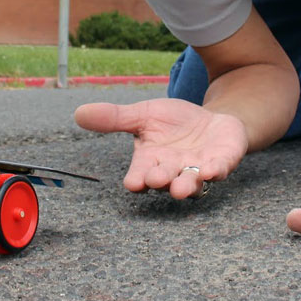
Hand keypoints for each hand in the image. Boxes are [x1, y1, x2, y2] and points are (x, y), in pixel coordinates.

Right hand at [75, 98, 248, 198]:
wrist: (212, 121)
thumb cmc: (174, 123)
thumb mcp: (143, 114)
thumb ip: (115, 118)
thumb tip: (78, 113)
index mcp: (151, 162)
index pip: (140, 176)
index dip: (137, 181)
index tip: (133, 182)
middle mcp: (173, 171)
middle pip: (164, 181)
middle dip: (161, 180)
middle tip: (157, 178)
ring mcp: (198, 170)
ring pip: (191, 183)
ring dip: (187, 186)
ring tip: (182, 187)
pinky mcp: (221, 163)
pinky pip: (219, 170)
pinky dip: (216, 171)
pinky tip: (212, 170)